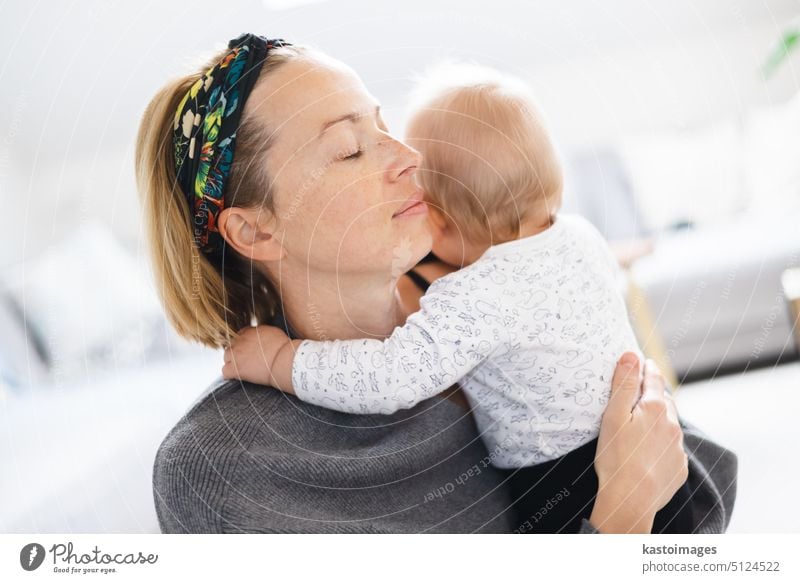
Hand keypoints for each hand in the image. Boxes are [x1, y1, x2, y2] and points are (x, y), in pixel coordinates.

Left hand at [222, 325, 295, 390]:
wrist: (284, 361)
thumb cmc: (283, 348)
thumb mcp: (273, 332)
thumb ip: (261, 332)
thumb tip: (261, 336)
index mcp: (249, 331)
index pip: (240, 336)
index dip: (245, 344)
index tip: (250, 350)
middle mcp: (240, 341)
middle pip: (232, 346)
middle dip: (238, 352)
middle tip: (248, 360)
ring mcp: (236, 354)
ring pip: (226, 357)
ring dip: (233, 362)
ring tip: (244, 368)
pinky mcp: (235, 369)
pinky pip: (225, 372)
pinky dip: (230, 375)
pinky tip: (238, 376)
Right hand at [589, 352, 688, 533]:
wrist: (631, 500)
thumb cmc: (616, 457)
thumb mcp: (613, 416)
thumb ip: (623, 384)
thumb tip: (632, 354)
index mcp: (654, 408)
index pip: (653, 379)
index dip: (647, 368)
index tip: (645, 361)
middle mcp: (671, 425)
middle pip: (664, 400)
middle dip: (654, 393)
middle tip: (641, 392)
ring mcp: (677, 448)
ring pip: (670, 425)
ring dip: (659, 419)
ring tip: (643, 424)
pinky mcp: (678, 468)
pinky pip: (672, 449)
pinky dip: (662, 444)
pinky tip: (649, 452)